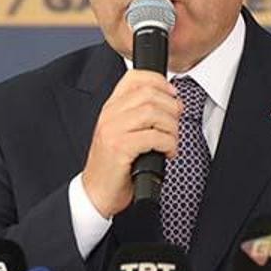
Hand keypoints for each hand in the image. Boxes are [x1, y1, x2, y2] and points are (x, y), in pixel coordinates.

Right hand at [81, 70, 181, 217]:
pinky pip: (154, 136)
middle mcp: (110, 115)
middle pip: (149, 93)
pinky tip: (167, 153)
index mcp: (111, 107)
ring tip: (171, 141)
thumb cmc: (114, 166)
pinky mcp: (120, 148)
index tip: (172, 96)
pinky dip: (168, 144)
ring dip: (171, 128)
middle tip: (174, 125)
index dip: (159, 82)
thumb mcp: (123, 133)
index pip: (135, 77)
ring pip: (153, 113)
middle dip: (171, 109)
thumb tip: (171, 103)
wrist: (96, 192)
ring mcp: (113, 130)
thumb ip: (139, 115)